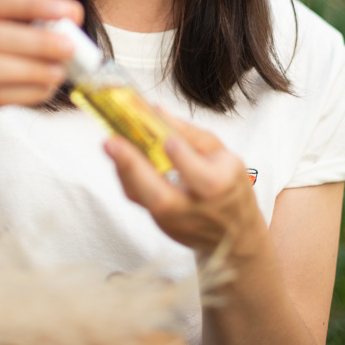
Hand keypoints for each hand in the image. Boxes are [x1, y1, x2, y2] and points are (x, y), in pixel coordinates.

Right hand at [0, 0, 83, 152]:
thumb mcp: (4, 44)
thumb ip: (30, 32)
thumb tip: (72, 28)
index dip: (36, 4)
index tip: (72, 11)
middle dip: (37, 40)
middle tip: (70, 46)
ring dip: (30, 68)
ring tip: (59, 72)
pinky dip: (25, 92)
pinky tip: (46, 90)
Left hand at [104, 114, 265, 260]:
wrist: (233, 233)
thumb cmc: (228, 184)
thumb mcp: (222, 154)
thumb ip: (190, 134)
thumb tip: (157, 111)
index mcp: (221, 187)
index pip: (203, 178)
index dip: (183, 159)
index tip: (168, 140)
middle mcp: (196, 208)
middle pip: (161, 197)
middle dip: (133, 168)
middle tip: (112, 142)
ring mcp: (175, 220)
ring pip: (143, 199)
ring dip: (123, 170)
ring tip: (110, 144)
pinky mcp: (160, 223)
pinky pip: (139, 199)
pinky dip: (126, 175)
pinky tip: (119, 156)